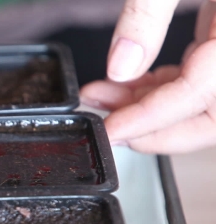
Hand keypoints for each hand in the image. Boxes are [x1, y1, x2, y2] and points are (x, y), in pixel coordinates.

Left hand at [81, 0, 215, 153]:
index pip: (200, 94)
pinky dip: (155, 89)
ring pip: (196, 103)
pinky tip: (121, 84)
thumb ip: (147, 14)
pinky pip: (192, 82)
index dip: (151, 119)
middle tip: (105, 123)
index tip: (112, 130)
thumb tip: (121, 65)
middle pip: (207, 118)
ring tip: (98, 97)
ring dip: (145, 107)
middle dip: (149, 126)